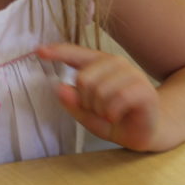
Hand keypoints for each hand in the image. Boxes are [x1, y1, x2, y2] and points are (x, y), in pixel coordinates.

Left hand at [36, 43, 162, 151]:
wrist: (146, 132)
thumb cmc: (116, 120)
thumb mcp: (88, 115)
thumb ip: (73, 103)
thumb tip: (60, 88)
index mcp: (100, 65)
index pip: (76, 54)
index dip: (58, 52)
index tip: (39, 51)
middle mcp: (116, 63)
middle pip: (84, 79)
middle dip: (86, 102)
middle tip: (99, 111)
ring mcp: (132, 74)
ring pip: (100, 90)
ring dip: (100, 109)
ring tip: (110, 114)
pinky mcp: (144, 88)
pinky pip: (118, 97)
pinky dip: (112, 112)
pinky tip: (116, 116)